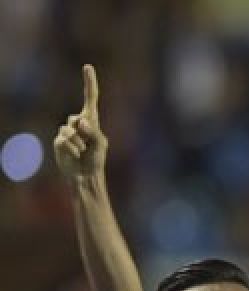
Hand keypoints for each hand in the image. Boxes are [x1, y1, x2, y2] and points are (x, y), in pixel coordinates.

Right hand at [54, 64, 106, 180]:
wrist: (85, 176)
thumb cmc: (96, 160)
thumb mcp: (100, 144)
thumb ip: (92, 131)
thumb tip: (79, 121)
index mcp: (91, 121)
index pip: (90, 98)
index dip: (89, 83)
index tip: (88, 67)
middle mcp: (78, 123)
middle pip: (76, 119)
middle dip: (84, 133)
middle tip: (89, 146)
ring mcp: (67, 132)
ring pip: (69, 131)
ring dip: (79, 144)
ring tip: (83, 152)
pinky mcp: (59, 141)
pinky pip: (64, 140)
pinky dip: (72, 149)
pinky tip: (76, 156)